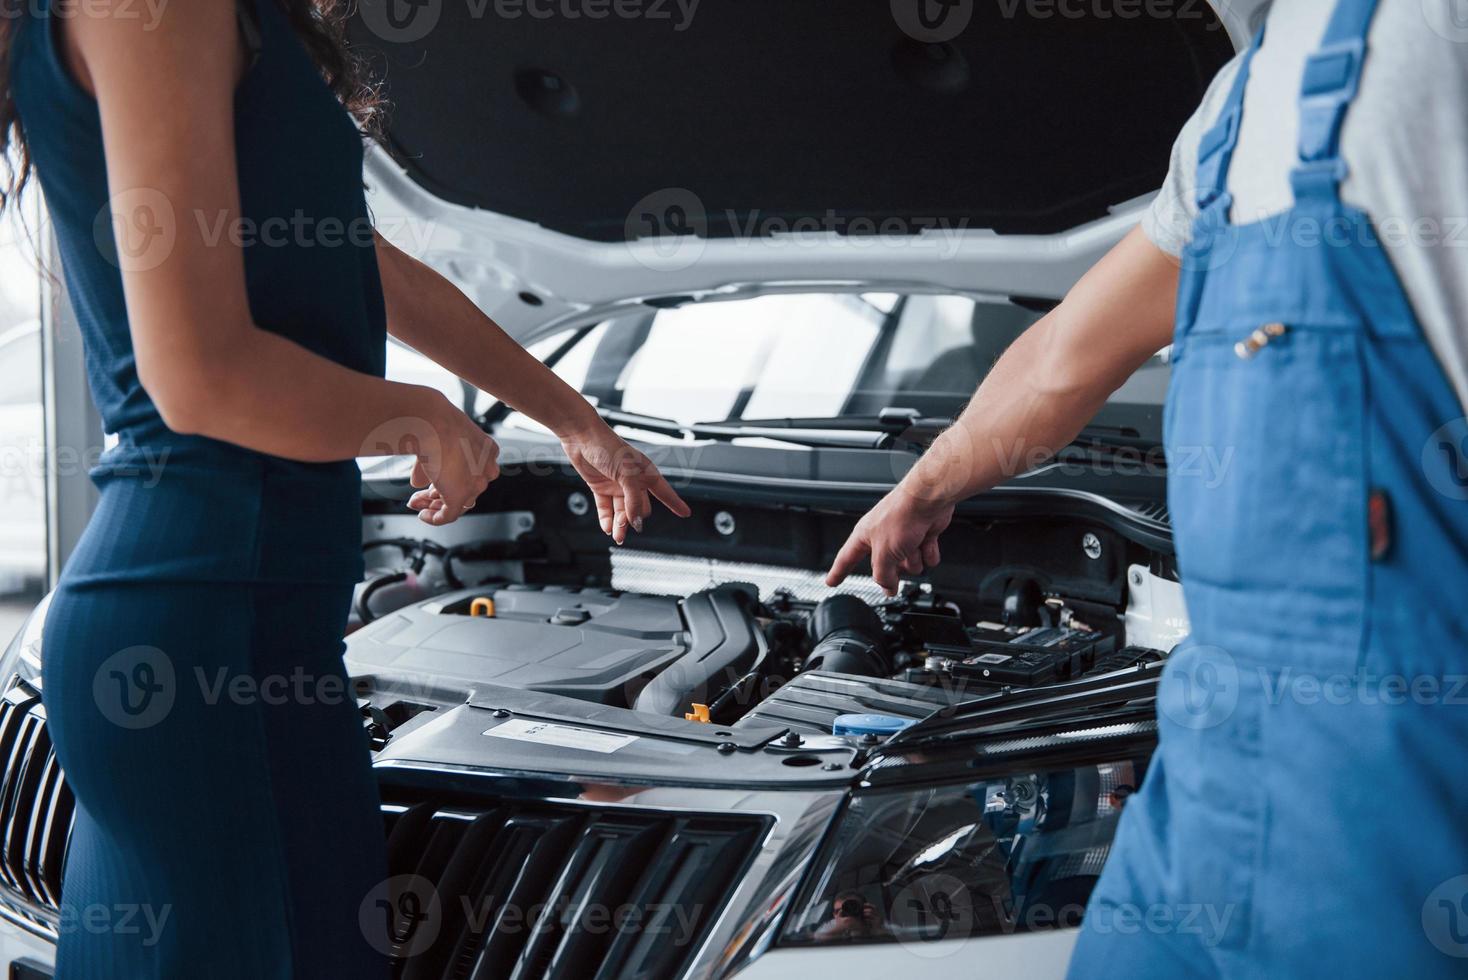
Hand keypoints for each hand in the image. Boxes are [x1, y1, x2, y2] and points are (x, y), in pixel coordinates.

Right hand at [407, 401, 500, 525]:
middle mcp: (486, 468)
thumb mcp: (436, 442)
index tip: (430, 483)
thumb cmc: (435, 422)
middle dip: (439, 494)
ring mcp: (475, 484)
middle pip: (465, 490)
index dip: (449, 479)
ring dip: (433, 505)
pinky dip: (434, 518)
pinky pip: (448, 516)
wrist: (433, 421)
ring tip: (415, 502)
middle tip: (418, 496)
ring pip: (457, 504)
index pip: (471, 474)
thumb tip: (417, 482)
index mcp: (486, 451)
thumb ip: (430, 466)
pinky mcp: (459, 497)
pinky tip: (422, 514)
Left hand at [559, 421, 691, 543]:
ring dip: (620, 524)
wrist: (582, 437)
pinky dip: (607, 519)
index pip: (665, 492)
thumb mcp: (627, 474)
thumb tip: (635, 521)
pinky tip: (607, 528)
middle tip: (627, 526)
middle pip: (640, 508)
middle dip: (635, 520)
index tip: (685, 513)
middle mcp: (633, 480)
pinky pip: (606, 508)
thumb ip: (633, 499)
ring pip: (622, 511)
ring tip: (617, 535)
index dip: (676, 504)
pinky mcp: (601, 487)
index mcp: (646, 472)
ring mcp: (616, 485)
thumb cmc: (608, 446)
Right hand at [826, 482, 954, 594]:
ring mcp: (903, 535)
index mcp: (865, 536)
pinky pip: (925, 557)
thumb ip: (882, 575)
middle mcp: (882, 536)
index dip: (838, 572)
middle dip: (895, 569)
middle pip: (884, 567)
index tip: (831, 581)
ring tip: (915, 547)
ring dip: (914, 560)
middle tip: (898, 569)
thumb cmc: (902, 515)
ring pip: (909, 565)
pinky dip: (928, 553)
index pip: (846, 559)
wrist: (928, 499)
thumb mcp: (884, 554)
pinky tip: (927, 543)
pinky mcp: (922, 534)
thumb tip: (887, 588)